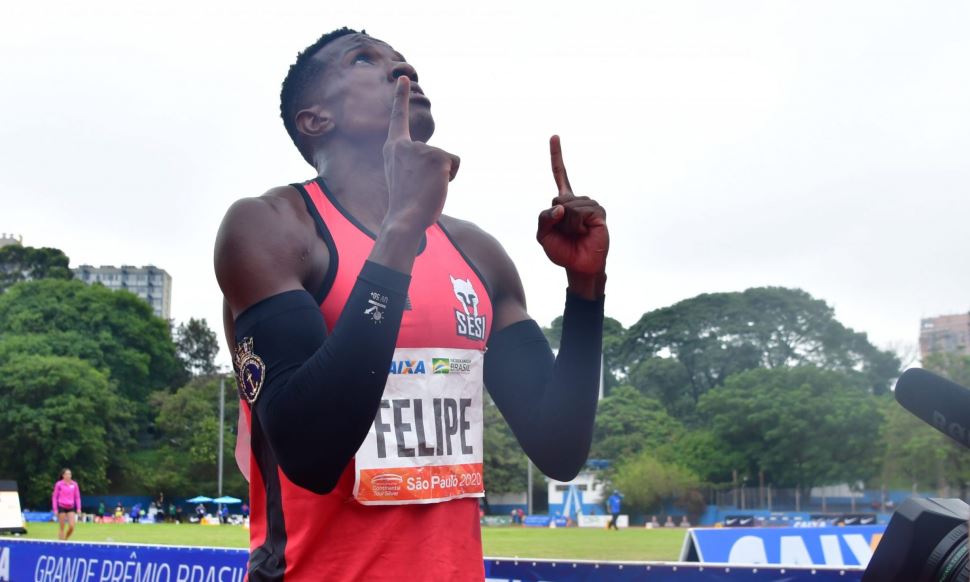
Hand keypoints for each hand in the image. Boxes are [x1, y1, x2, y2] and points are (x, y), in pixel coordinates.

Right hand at [382, 76, 459, 232]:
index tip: (404, 78)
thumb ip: (413, 164)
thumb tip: (429, 166)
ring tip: (426, 189)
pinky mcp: (439, 156)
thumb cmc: (404, 205)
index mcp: (393, 148)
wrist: (404, 218)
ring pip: (444, 160)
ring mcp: (422, 149)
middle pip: (433, 152)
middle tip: (418, 189)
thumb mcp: (402, 178)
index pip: (397, 118)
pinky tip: (437, 186)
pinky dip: (451, 177)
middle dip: (433, 171)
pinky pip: (454, 165)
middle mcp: (405, 144)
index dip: (400, 97)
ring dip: (442, 176)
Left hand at [536, 136, 608, 285]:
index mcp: (563, 201)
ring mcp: (589, 204)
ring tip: (576, 234)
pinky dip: (576, 226)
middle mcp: (577, 199)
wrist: (579, 266)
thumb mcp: (543, 236)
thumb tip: (561, 206)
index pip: (560, 175)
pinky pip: (578, 213)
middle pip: (556, 198)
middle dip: (554, 219)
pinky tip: (584, 232)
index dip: (557, 156)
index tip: (554, 136)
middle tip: (566, 233)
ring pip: (567, 207)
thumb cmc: (562, 251)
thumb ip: (544, 218)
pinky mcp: (598, 212)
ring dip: (566, 226)